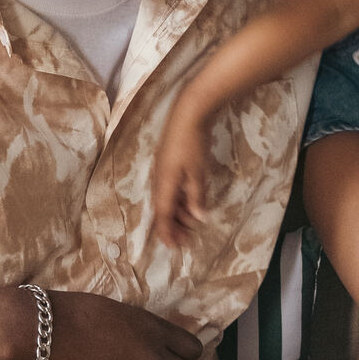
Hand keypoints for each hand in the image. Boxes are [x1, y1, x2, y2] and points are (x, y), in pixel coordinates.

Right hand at [150, 97, 214, 246]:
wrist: (188, 113)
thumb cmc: (192, 143)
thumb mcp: (197, 172)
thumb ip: (196, 196)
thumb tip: (198, 217)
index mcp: (164, 182)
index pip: (162, 213)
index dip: (167, 231)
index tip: (172, 246)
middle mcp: (160, 178)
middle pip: (165, 208)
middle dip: (175, 225)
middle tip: (187, 239)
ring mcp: (164, 170)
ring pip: (169, 198)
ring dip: (179, 213)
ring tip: (193, 223)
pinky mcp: (170, 163)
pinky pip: (172, 188)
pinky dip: (181, 199)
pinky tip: (191, 203)